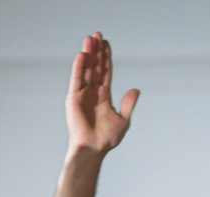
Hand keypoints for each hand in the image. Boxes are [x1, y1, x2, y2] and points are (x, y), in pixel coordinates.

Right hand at [66, 32, 138, 154]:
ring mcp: (82, 94)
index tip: (106, 43)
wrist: (94, 148)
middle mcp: (92, 92)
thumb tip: (135, 90)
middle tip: (97, 34)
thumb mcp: (123, 120)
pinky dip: (79, 67)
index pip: (105, 72)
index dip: (106, 57)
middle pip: (95, 67)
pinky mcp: (73, 98)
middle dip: (96, 51)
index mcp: (103, 96)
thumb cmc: (107, 139)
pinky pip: (76, 79)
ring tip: (89, 39)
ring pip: (85, 70)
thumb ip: (128, 104)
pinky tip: (82, 54)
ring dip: (88, 54)